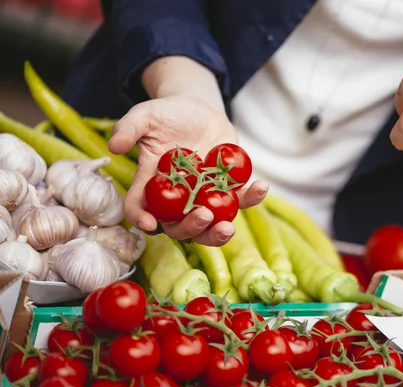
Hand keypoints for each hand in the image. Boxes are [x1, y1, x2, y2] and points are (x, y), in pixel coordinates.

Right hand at [108, 95, 268, 245]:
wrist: (199, 110)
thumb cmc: (168, 114)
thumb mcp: (146, 114)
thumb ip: (129, 127)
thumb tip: (113, 146)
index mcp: (152, 186)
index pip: (140, 209)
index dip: (142, 220)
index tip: (150, 223)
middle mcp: (177, 199)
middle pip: (179, 227)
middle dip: (190, 229)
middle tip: (202, 217)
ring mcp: (204, 197)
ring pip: (210, 226)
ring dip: (219, 233)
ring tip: (229, 228)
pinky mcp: (229, 189)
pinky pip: (241, 200)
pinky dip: (252, 197)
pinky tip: (261, 187)